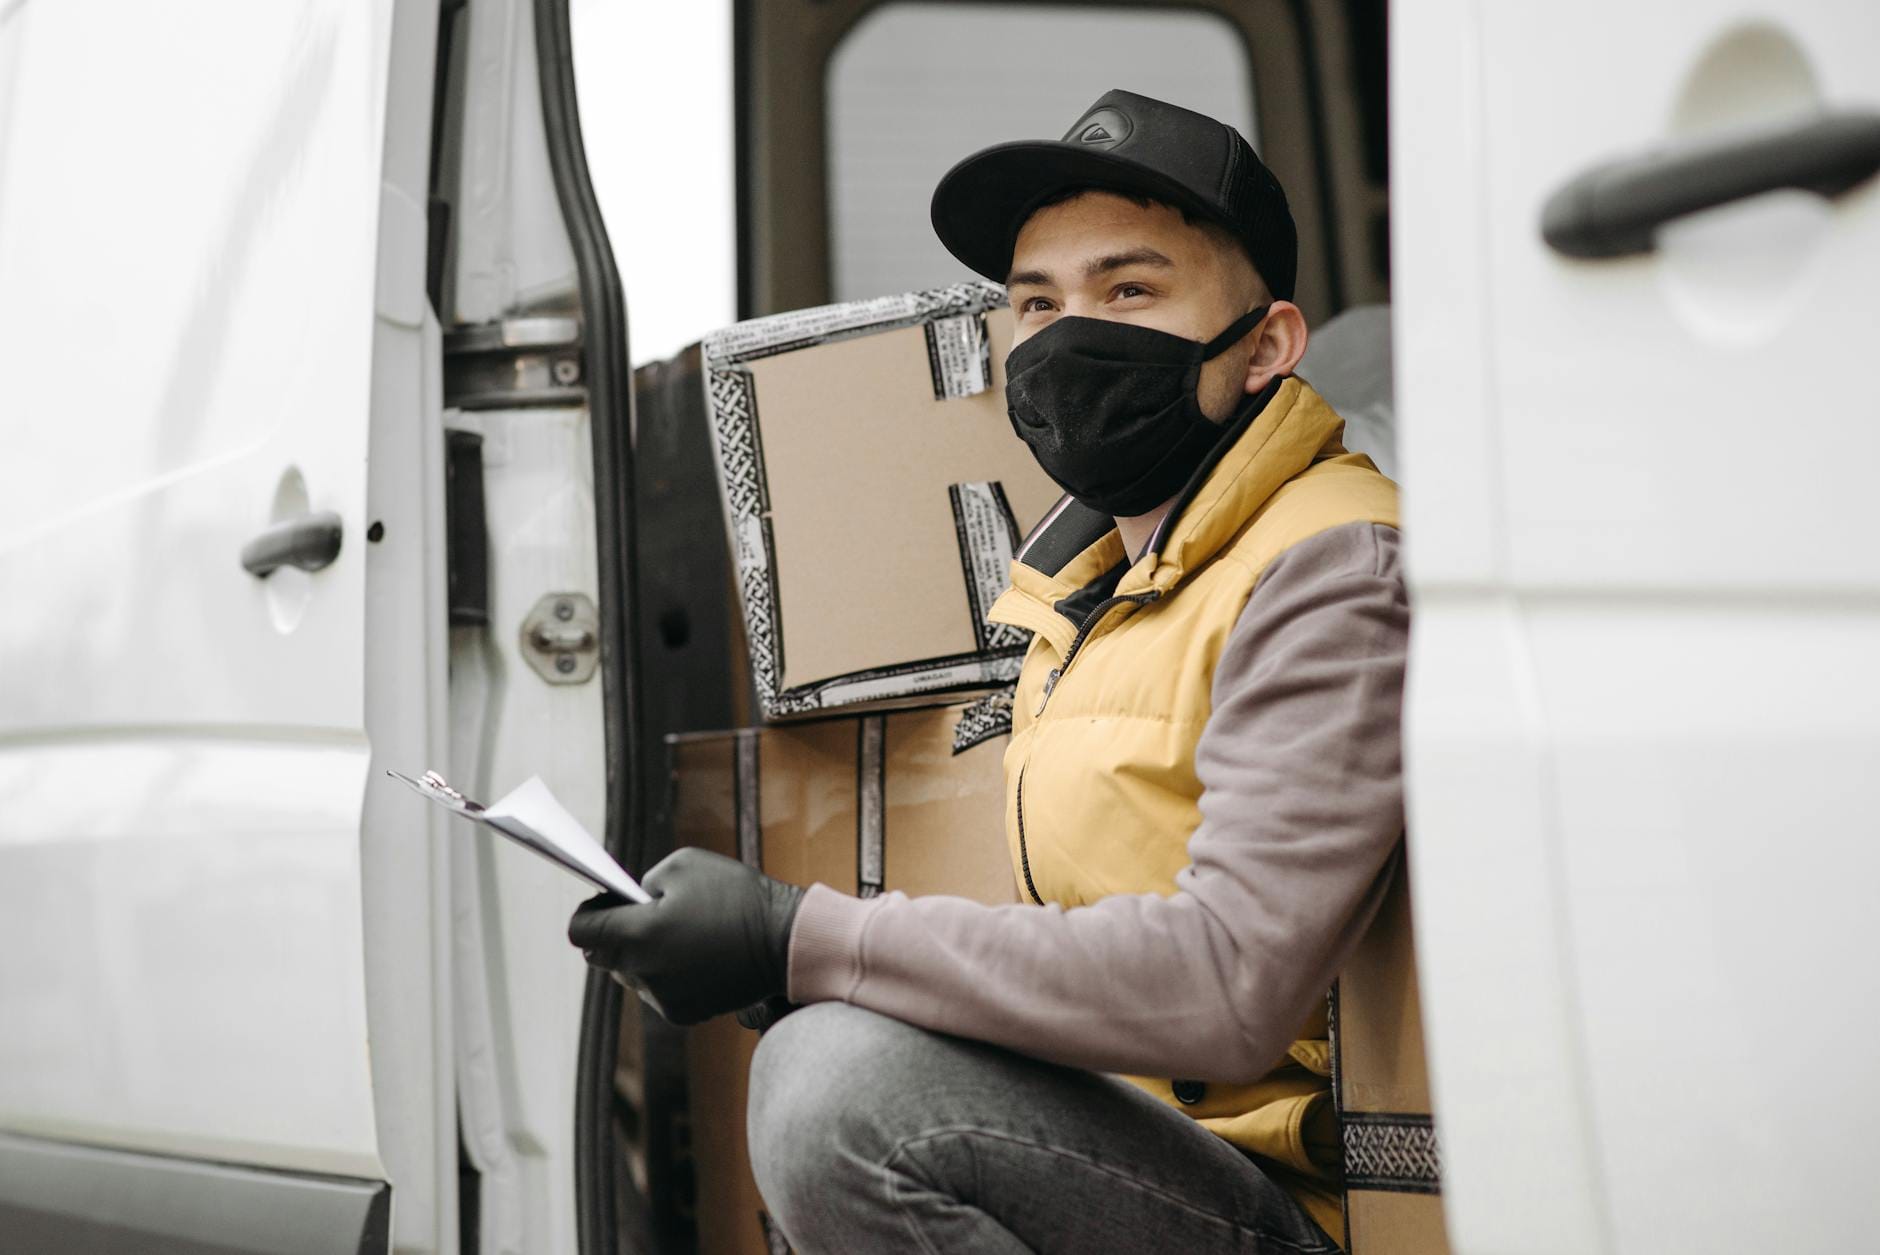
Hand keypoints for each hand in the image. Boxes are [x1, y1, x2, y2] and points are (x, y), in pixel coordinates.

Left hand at [567, 847, 804, 1025]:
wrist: (785, 940)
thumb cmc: (736, 895)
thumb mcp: (683, 865)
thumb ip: (642, 884)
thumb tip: (630, 904)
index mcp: (638, 934)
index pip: (581, 932)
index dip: (588, 914)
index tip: (604, 903)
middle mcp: (644, 972)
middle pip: (601, 956)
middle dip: (615, 933)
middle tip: (644, 914)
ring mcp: (662, 998)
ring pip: (631, 974)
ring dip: (641, 954)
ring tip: (677, 934)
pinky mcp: (682, 1014)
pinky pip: (657, 990)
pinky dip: (666, 974)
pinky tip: (695, 956)